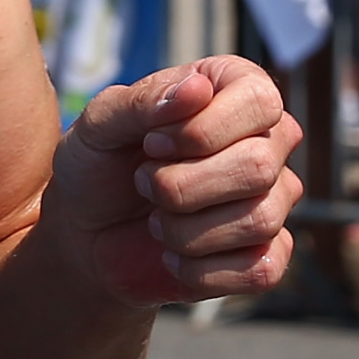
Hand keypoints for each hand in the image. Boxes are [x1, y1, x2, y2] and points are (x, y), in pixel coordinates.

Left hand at [47, 57, 302, 303]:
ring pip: (259, 220)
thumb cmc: (98, 164)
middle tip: (143, 184)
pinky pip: (259, 270)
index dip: (199, 131)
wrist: (84, 232)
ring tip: (155, 219)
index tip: (150, 143)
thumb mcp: (99, 124)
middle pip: (259, 166)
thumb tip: (197, 88)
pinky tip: (171, 256)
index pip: (260, 102)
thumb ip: (142, 101)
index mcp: (237, 92)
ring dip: (183, 229)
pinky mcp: (266, 256)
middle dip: (179, 185)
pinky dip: (198, 270)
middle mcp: (268, 143)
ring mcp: (274, 201)